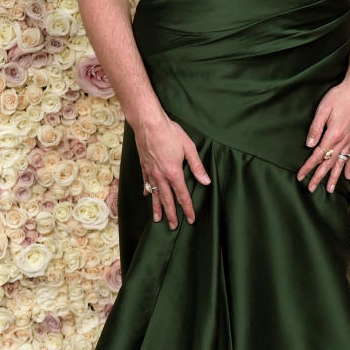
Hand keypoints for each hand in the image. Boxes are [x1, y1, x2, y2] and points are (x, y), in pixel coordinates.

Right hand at [134, 113, 209, 228]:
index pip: (182, 196)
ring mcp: (150, 172)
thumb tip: (206, 181)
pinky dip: (147, 191)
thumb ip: (197, 166)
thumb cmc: (170, 132)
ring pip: (154, 195)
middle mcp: (160, 176)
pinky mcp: (143, 166)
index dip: (188, 209)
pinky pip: (145, 182)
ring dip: (157, 208)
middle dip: (171, 214)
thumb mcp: (188, 148)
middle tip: (173, 227)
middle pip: (167, 200)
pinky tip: (146, 195)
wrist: (148, 123)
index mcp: (173, 173)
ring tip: (158, 219)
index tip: (191, 219)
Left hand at [297, 79, 349, 192]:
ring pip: (341, 163)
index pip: (317, 155)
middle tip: (311, 189)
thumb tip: (309, 145)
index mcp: (333, 135)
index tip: (300, 176)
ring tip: (330, 190)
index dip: (308, 167)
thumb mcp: (323, 109)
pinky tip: (346, 176)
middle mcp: (343, 141)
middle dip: (319, 177)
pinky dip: (348, 167)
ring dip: (334, 177)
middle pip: (329, 163)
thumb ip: (315, 128)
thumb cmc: (339, 96)